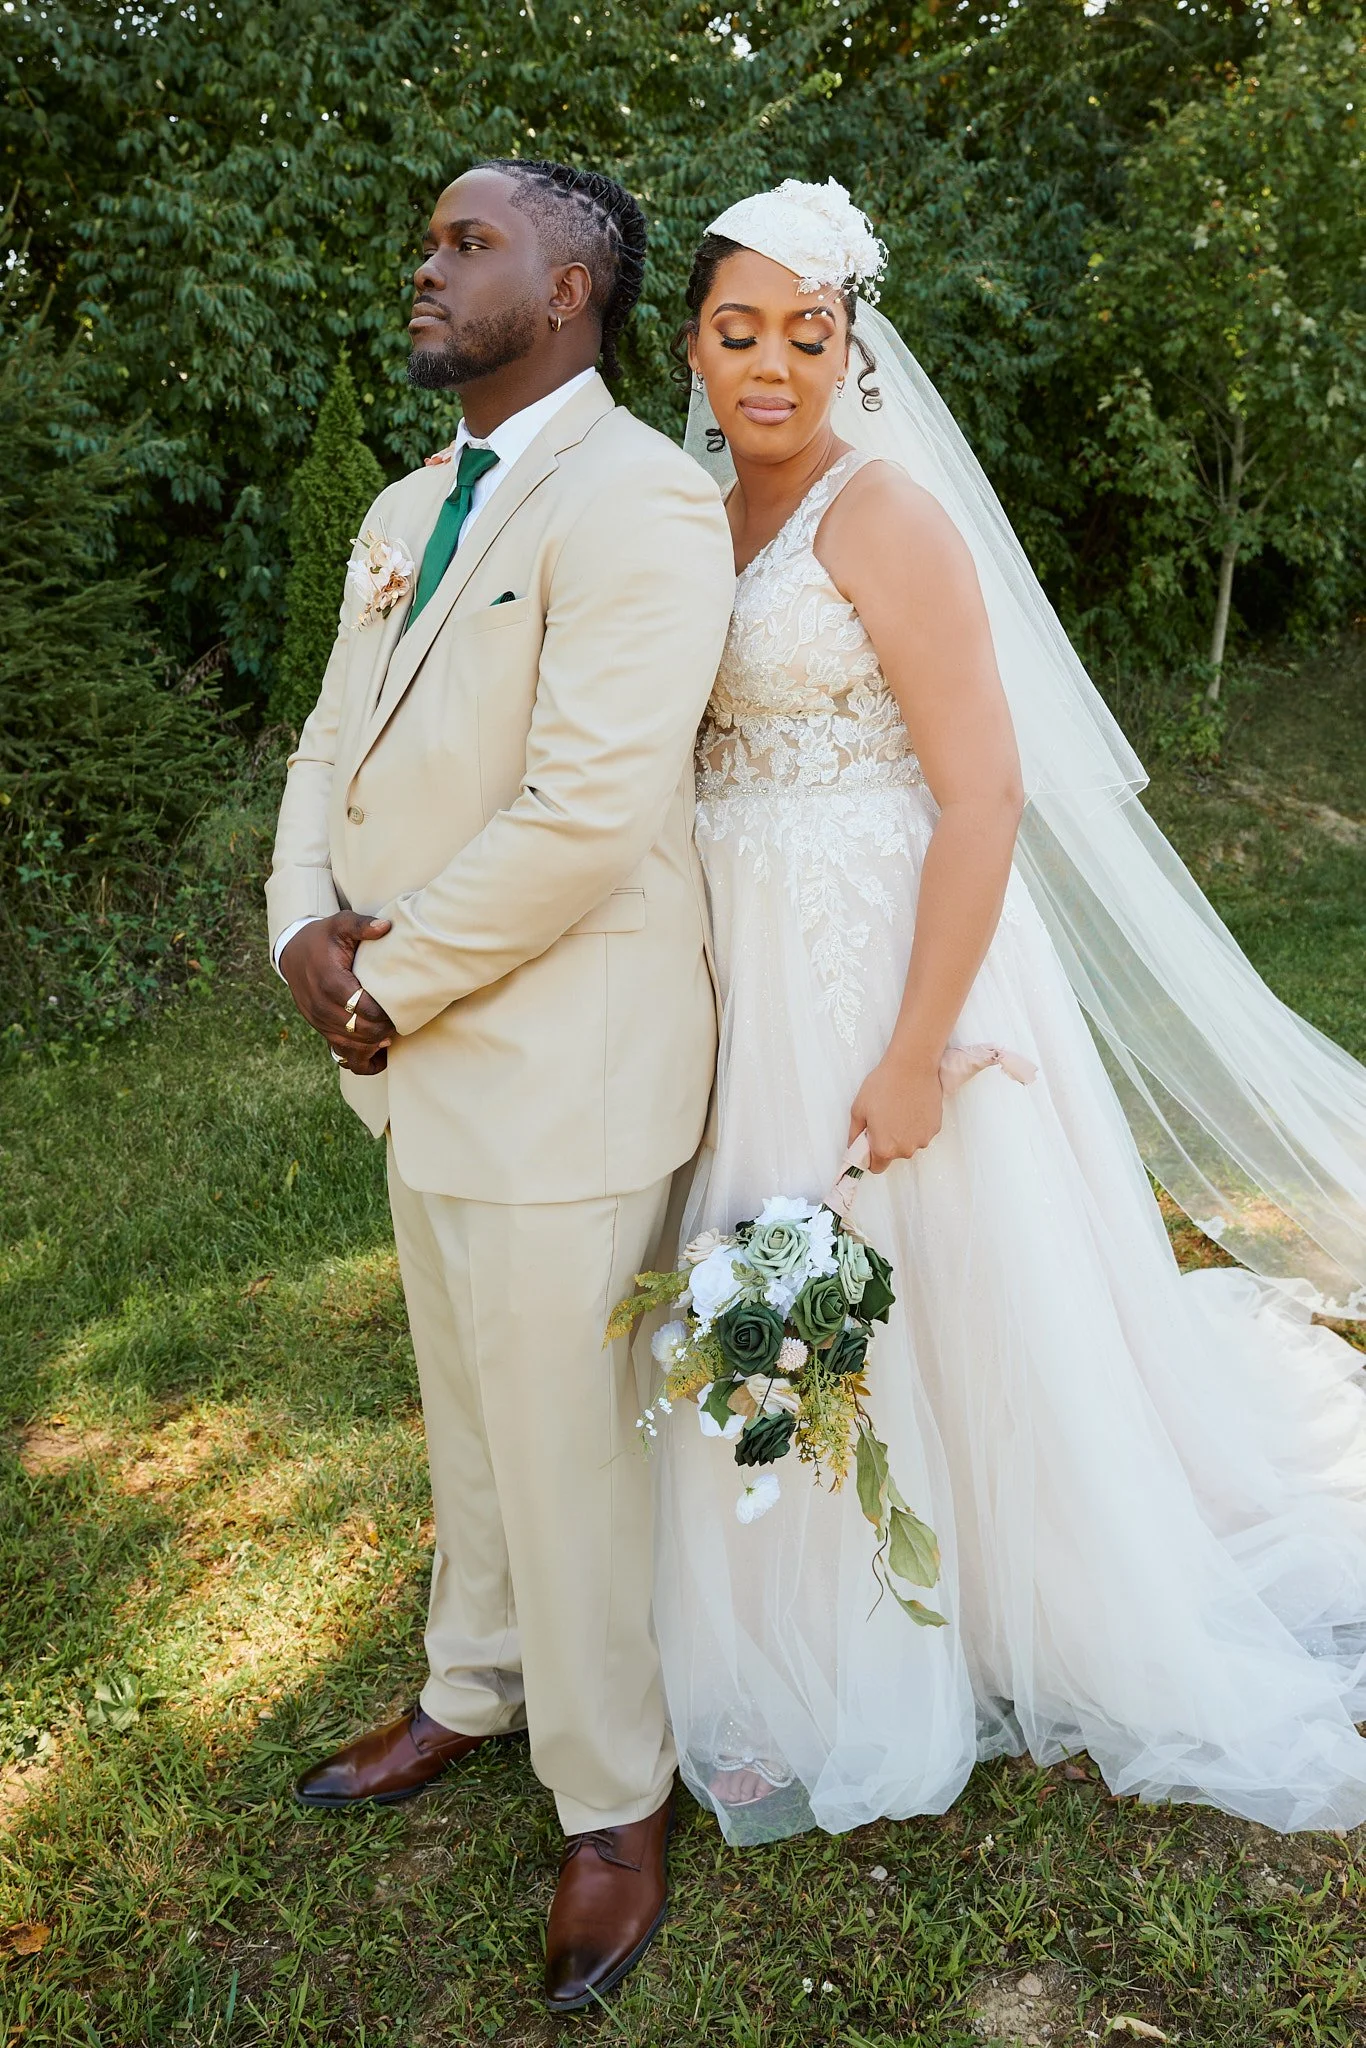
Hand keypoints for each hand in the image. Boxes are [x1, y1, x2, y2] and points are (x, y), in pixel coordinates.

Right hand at [279, 911, 396, 1063]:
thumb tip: (386, 927)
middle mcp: (321, 1005)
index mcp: (329, 981)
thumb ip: (362, 925)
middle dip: (382, 1029)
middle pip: (359, 1030)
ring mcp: (317, 1020)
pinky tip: (378, 1052)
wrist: (293, 952)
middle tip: (400, 1020)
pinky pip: (339, 1051)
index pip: (363, 1008)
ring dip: (373, 1043)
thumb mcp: (340, 924)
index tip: (400, 1006)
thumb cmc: (323, 937)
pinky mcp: (318, 1027)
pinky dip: (360, 1056)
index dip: (384, 1013)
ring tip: (391, 1033)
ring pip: (350, 1044)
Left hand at [848, 1048, 943, 1172]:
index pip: (876, 1167)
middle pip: (893, 1155)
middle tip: (883, 1119)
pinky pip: (921, 1133)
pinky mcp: (935, 1128)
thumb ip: (855, 1135)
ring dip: (903, 1134)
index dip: (870, 1156)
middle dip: (887, 1142)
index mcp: (884, 1148)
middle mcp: (906, 1150)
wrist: (912, 1067)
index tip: (869, 1142)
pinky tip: (912, 1107)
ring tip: (899, 1109)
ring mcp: (923, 1139)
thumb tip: (854, 1148)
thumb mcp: (858, 1110)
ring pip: (909, 1144)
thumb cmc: (883, 1086)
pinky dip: (916, 1124)